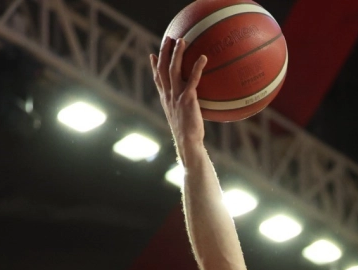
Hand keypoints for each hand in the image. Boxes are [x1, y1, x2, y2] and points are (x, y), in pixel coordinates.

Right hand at [150, 36, 206, 155]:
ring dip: (177, 54)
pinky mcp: (187, 99)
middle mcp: (168, 95)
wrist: (187, 142)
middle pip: (162, 69)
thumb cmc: (188, 133)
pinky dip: (197, 67)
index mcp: (165, 99)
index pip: (157, 79)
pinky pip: (192, 79)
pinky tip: (203, 58)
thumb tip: (190, 103)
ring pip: (173, 70)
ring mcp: (176, 96)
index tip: (153, 55)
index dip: (154, 66)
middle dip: (164, 52)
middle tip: (168, 38)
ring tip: (182, 41)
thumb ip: (182, 107)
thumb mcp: (181, 118)